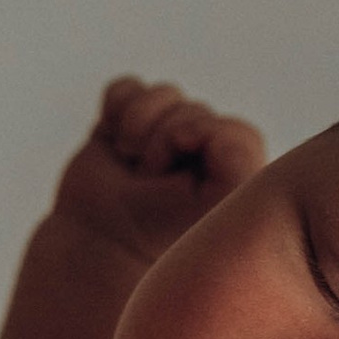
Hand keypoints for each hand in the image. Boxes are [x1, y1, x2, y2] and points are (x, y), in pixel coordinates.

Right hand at [50, 75, 265, 272]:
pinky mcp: (126, 122)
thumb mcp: (219, 203)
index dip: (201, 147)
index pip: (231, 130)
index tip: (181, 186)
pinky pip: (126, 88)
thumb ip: (238, 156)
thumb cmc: (161, 234)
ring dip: (138, 128)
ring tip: (131, 166)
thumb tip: (200, 121)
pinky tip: (113, 143)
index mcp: (235, 168)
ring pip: (162, 95)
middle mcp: (204, 148)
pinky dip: (115, 110)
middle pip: (193, 110)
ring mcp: (164, 132)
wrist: (100, 250)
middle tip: (150, 185)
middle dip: (163, 143)